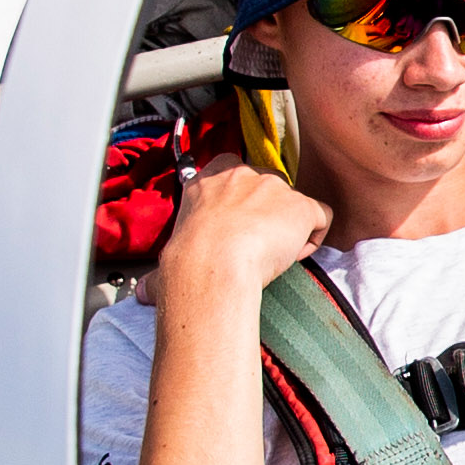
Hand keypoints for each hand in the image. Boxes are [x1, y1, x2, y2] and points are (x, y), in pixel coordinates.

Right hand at [161, 151, 329, 298]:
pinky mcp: (300, 204)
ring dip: (290, 228)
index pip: (233, 171)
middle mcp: (242, 174)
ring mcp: (274, 186)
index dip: (242, 199)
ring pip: (295, 204)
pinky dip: (314, 236)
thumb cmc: (189, 262)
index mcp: (207, 179)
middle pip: (268, 187)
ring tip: (274, 254)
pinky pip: (321, 216)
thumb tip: (143, 292)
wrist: (211, 262)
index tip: (238, 222)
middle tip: (257, 244)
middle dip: (268, 214)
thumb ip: (163, 267)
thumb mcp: (172, 250)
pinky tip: (295, 254)